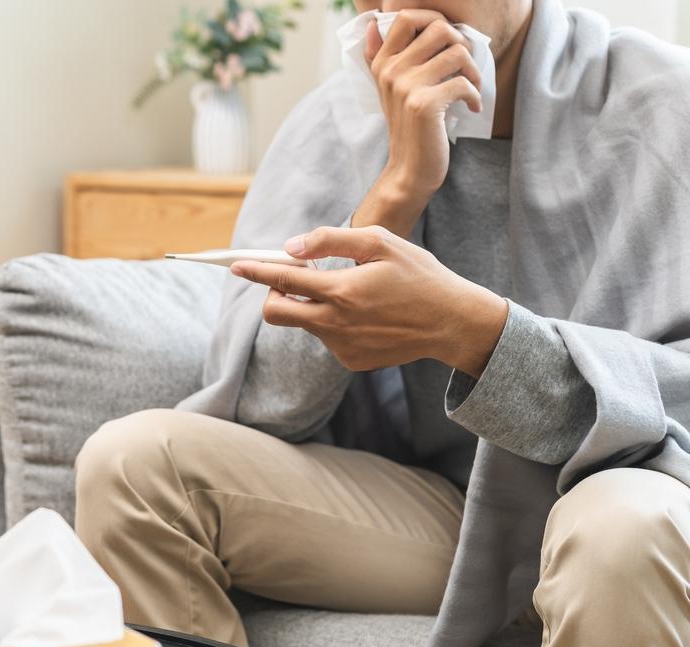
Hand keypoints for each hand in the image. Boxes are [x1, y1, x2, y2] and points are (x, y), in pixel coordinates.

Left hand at [230, 226, 507, 376]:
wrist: (452, 323)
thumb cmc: (419, 276)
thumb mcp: (379, 243)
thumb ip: (329, 241)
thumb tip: (290, 247)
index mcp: (341, 291)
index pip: (282, 280)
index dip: (255, 271)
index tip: (237, 266)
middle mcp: (336, 325)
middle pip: (277, 313)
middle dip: (274, 294)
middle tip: (294, 278)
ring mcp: (343, 347)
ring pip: (307, 323)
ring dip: (314, 305)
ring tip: (352, 292)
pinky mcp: (352, 362)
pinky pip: (329, 339)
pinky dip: (335, 323)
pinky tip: (367, 315)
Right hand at [353, 10, 482, 237]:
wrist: (409, 171)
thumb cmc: (408, 129)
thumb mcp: (388, 91)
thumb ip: (380, 57)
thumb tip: (371, 25)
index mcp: (383, 63)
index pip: (406, 16)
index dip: (434, 19)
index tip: (449, 41)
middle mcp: (391, 71)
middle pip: (439, 28)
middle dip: (462, 43)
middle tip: (465, 66)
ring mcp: (406, 87)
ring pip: (456, 52)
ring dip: (473, 70)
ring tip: (471, 87)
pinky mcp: (423, 105)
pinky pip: (462, 83)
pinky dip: (474, 95)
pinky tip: (471, 107)